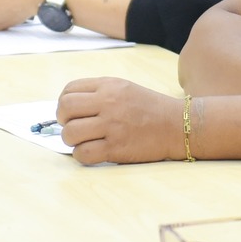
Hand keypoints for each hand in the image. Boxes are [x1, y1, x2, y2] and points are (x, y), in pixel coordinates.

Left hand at [55, 77, 185, 165]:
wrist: (177, 125)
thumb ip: (98, 93)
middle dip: (63, 121)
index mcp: (109, 86)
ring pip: (70, 133)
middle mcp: (108, 103)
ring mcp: (112, 126)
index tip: (71, 113)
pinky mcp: (116, 148)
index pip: (69, 90)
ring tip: (83, 141)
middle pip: (65, 109)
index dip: (64, 103)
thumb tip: (68, 107)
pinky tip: (91, 152)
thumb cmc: (149, 108)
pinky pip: (83, 153)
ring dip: (71, 140)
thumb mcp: (124, 88)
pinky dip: (81, 155)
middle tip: (73, 127)